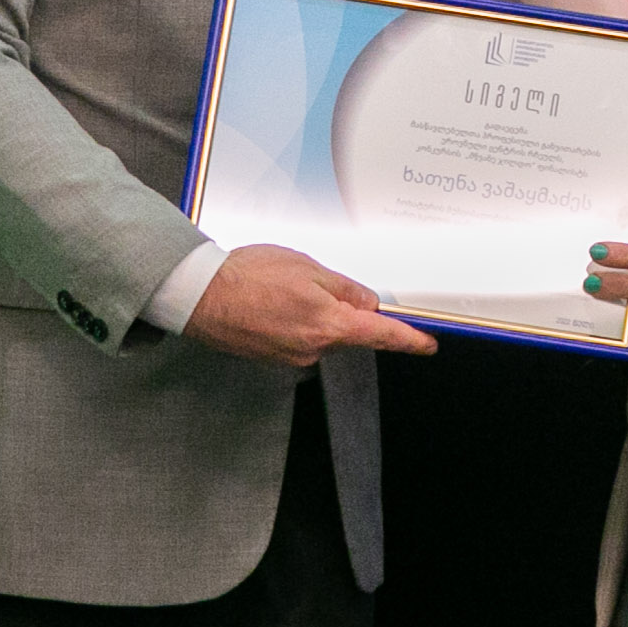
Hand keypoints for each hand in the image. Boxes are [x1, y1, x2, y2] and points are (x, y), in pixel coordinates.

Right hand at [184, 245, 436, 366]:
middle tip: (314, 282)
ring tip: (281, 288)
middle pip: (349, 331)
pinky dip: (293, 321)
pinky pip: (298, 338)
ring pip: (321, 333)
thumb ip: (343, 288)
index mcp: (329, 325)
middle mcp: (315, 349)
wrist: (199, 296)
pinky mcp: (273, 358)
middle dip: (342, 308)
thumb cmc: (250, 276)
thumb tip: (367, 302)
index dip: (409, 340)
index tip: (428, 344)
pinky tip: (270, 302)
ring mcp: (292, 357)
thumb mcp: (307, 268)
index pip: (382, 335)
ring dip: (313, 312)